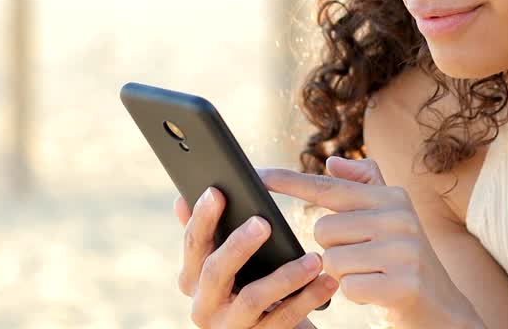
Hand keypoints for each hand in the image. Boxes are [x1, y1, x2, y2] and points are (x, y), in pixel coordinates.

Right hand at [173, 186, 339, 327]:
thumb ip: (206, 235)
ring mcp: (229, 327)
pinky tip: (327, 282)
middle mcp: (203, 306)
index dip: (202, 218)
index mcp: (192, 280)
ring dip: (286, 276)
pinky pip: (283, 319)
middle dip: (238, 245)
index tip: (216, 191)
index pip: (193, 244)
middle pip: (215, 271)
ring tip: (314, 259)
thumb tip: (180, 200)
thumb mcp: (225, 264)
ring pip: (252, 298)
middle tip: (263, 223)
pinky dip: (307, 298)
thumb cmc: (245, 287)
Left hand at [259, 157, 481, 328]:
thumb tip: (333, 164)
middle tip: (364, 258)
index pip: (329, 187)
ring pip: (332, 260)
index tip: (257, 176)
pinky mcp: (403, 284)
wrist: (443, 309)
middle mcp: (400, 217)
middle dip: (334, 250)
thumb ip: (365, 185)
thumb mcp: (391, 218)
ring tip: (371, 274)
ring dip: (343, 274)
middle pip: (323, 229)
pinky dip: (356, 295)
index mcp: (392, 197)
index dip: (290, 181)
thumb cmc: (405, 261)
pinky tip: (378, 292)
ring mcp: (404, 251)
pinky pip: (348, 287)